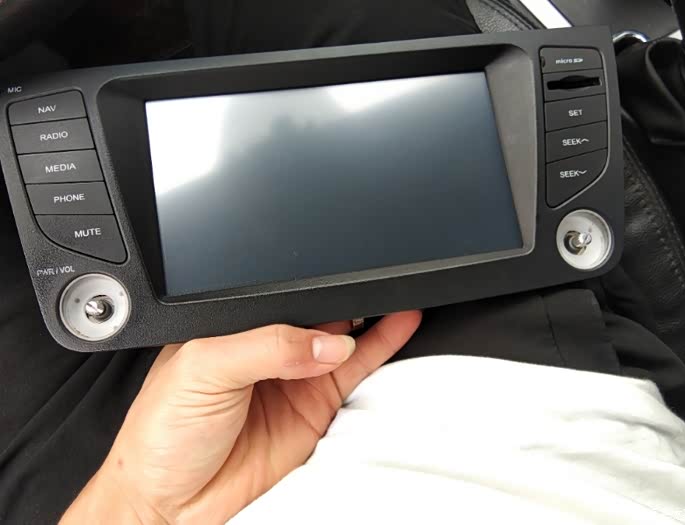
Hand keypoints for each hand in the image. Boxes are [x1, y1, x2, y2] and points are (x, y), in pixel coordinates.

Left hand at [61, 311, 420, 523]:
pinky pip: (355, 373)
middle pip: (319, 315)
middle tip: (376, 288)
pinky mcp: (315, 409)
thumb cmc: (161, 433)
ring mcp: (295, 380)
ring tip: (397, 300)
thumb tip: (324, 342)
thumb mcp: (203, 369)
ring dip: (373, 318)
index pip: (284, 298)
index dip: (314, 288)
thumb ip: (266, 348)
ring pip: (344, 339)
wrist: (170, 503)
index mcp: (236, 328)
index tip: (342, 281)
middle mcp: (268, 351)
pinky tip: (399, 325)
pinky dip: (382, 347)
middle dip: (349, 299)